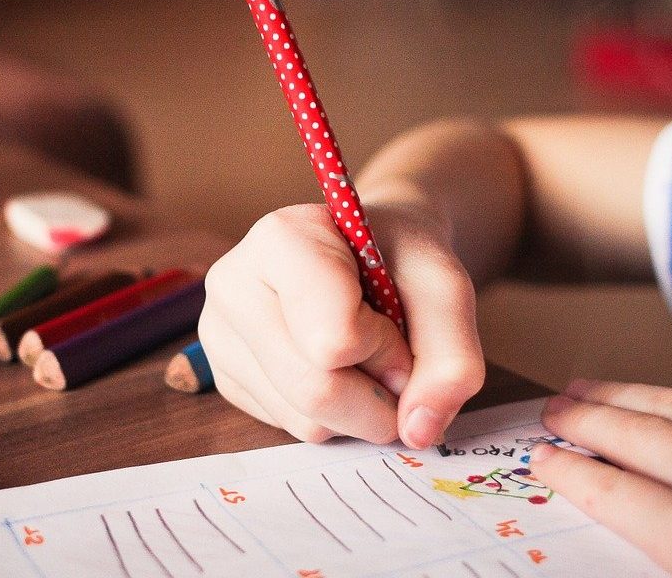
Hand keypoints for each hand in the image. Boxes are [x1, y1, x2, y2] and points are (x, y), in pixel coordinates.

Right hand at [198, 202, 484, 447]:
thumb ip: (452, 357)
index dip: (386, 347)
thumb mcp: (445, 288)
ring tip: (362, 357)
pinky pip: (290, 428)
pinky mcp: (225, 378)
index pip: (334, 340)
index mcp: (279, 240)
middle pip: (315, 390)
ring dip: (358, 409)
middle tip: (395, 360)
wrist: (370, 251)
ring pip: (304, 420)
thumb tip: (418, 431)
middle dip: (378, 395)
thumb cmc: (400, 258)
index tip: (396, 319)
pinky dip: (332, 416)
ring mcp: (220, 335)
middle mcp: (232, 285)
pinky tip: (334, 369)